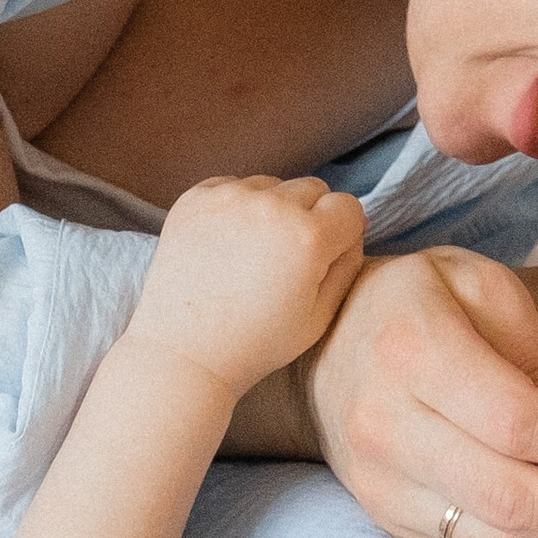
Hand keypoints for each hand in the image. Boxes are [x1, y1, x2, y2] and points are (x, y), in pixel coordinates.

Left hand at [131, 177, 367, 397]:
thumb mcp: (320, 317)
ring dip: (271, 209)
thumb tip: (352, 227)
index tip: (322, 257)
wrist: (184, 352)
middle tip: (286, 258)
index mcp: (308, 237)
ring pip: (271, 185)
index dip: (341, 233)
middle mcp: (270, 207)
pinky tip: (225, 245)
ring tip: (251, 253)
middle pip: (312, 188)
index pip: (347, 206)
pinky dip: (235, 207)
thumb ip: (347, 265)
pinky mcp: (194, 198)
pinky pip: (231, 185)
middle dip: (309, 217)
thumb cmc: (256, 343)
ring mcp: (228, 198)